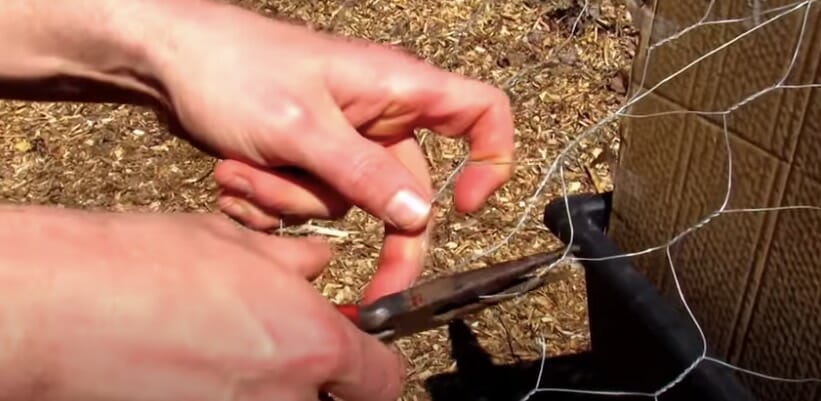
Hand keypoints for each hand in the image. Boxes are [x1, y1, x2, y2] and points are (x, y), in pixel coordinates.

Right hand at [0, 206, 402, 400]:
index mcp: (313, 345)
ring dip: (284, 385)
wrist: (63, 306)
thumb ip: (295, 262)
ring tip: (247, 347)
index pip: (384, 380)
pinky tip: (211, 359)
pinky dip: (241, 390)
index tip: (365, 349)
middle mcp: (286, 397)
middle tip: (304, 348)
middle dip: (331, 380)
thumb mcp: (240, 244)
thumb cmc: (147, 264)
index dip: (378, 363)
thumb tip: (319, 263)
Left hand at [145, 1, 514, 300]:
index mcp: (396, 88)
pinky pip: (308, 203)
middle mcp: (378, 115)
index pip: (481, 112)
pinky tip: (233, 178)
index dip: (491, 160)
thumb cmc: (234, 67)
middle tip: (376, 294)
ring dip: (292, 203)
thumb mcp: (301, 127)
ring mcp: (342, 141)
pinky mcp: (307, 159)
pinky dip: (272, 203)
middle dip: (384, 238)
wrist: (167, 59)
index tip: (466, 208)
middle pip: (409, 192)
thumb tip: (422, 218)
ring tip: (243, 170)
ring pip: (346, 204)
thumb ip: (364, 176)